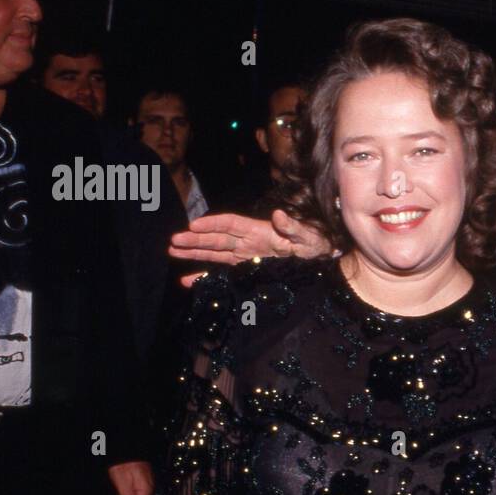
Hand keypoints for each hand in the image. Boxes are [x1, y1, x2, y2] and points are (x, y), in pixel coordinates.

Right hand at [170, 209, 332, 286]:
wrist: (322, 260)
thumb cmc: (316, 244)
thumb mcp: (308, 236)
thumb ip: (293, 227)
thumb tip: (278, 214)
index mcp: (259, 231)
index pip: (230, 225)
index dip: (212, 224)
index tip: (194, 225)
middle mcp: (248, 242)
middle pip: (217, 239)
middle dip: (196, 239)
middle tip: (174, 241)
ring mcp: (246, 256)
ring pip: (215, 253)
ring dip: (195, 252)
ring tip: (173, 251)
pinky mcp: (247, 270)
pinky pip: (223, 272)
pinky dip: (205, 275)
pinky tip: (187, 280)